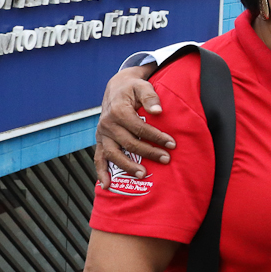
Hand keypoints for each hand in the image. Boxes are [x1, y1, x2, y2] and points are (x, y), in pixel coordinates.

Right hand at [94, 65, 171, 187]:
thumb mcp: (142, 86)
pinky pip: (98, 158)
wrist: (116, 88)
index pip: (139, 128)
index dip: (156, 137)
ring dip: (128, 166)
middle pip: (129, 143)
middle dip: (149, 153)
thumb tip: (158, 111)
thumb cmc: (133, 88)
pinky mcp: (101, 141)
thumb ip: (150, 97)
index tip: (172, 144)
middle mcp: (107, 124)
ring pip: (113, 154)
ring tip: (143, 174)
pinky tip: (106, 185)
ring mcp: (102, 135)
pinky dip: (101, 173)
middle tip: (166, 159)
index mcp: (118, 111)